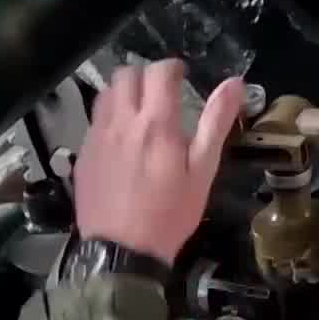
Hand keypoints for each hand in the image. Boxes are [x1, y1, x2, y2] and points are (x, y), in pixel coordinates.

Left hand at [73, 60, 245, 264]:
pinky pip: (95, 120)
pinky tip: (123, 140)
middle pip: (126, 74)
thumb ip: (216, 123)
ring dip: (124, 93)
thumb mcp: (203, 171)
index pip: (160, 72)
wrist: (122, 252)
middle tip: (162, 93)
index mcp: (156, 123)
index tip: (182, 76)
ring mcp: (97, 136)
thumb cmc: (170, 213)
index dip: (173, 67)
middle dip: (146, 76)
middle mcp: (121, 121)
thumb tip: (235, 84)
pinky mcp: (83, 153)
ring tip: (141, 112)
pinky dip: (110, 117)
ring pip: (106, 94)